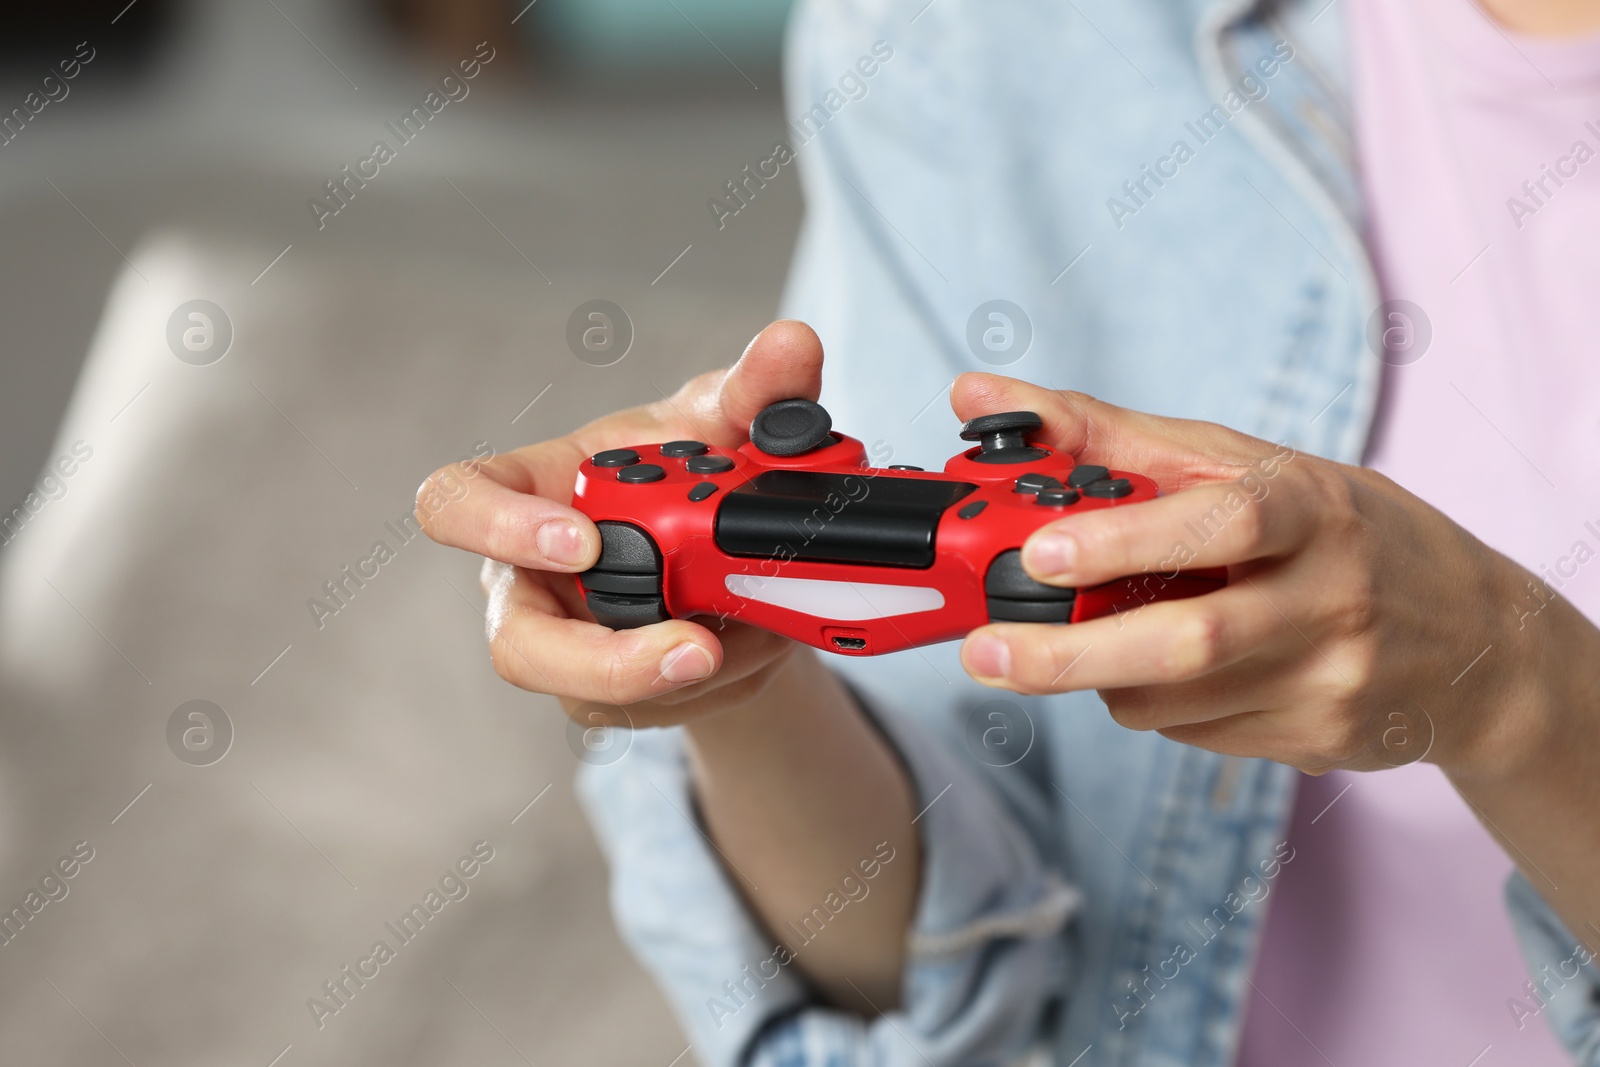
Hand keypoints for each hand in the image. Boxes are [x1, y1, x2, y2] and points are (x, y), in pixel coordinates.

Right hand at [417, 320, 825, 727]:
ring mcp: (570, 648)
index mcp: (532, 491)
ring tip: (763, 622)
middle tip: (699, 648)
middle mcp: (531, 579)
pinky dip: (725, 682)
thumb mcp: (723, 423)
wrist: (727, 544)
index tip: (582, 542)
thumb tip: (794, 345)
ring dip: (693, 673)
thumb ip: (755, 390)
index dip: (497, 528)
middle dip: (605, 661)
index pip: (455, 502)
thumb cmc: (688, 466)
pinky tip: (760, 639)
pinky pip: (659, 711)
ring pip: (599, 696)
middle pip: (519, 646)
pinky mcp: (614, 699)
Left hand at [952, 372, 1556, 778]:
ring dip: (1103, 677)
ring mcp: (1331, 679)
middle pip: (1187, 640)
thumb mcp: (1247, 465)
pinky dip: (1155, 705)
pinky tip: (1179, 672)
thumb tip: (975, 394)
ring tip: (1095, 642)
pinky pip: (1194, 734)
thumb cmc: (1338, 532)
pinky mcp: (1321, 740)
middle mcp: (1331, 596)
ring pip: (1171, 701)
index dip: (1126, 540)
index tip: (1042, 551)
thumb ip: (1109, 437)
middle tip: (986, 652)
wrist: (1476, 640)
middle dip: (1069, 655)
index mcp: (1312, 508)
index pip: (1220, 522)